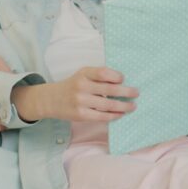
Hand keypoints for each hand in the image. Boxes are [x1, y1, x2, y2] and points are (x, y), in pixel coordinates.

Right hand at [22, 67, 138, 122]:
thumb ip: (98, 76)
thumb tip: (122, 83)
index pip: (103, 72)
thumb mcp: (83, 75)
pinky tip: (121, 114)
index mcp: (83, 73)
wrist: (51, 100)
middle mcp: (82, 86)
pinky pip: (101, 116)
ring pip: (108, 105)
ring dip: (123, 106)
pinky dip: (113, 115)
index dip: (116, 76)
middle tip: (136, 93)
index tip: (123, 79)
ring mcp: (81, 102)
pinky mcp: (81, 115)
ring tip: (132, 106)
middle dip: (126, 92)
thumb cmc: (73, 85)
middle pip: (109, 89)